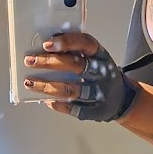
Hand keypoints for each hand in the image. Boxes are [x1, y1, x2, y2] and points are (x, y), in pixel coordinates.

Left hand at [23, 32, 138, 120]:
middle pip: (75, 66)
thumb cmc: (101, 74)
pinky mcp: (95, 111)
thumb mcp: (96, 59)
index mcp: (101, 56)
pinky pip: (73, 109)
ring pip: (71, 90)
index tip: (47, 44)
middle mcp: (102, 73)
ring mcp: (99, 93)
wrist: (122, 100)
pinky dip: (57, 104)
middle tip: (30, 61)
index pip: (85, 44)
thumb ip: (77, 52)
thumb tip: (45, 47)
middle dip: (49, 62)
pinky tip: (46, 100)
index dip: (66, 42)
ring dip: (47, 87)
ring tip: (29, 83)